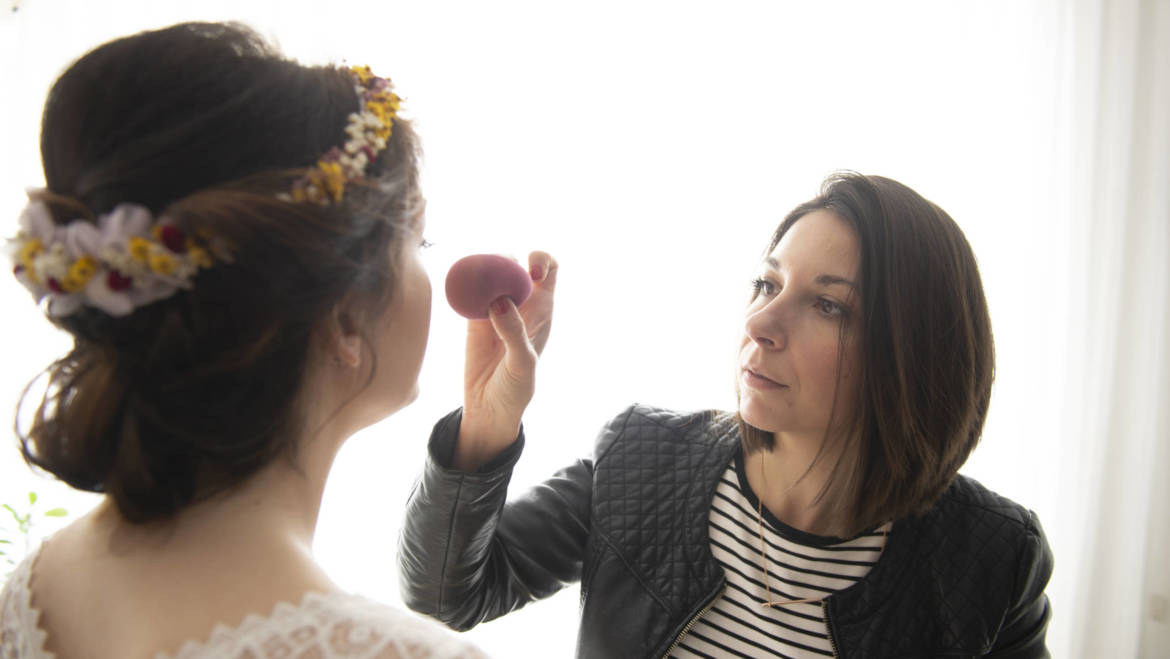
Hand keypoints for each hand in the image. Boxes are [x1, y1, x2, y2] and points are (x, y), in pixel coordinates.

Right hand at [455, 251, 556, 470]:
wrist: (488, 409)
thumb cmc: (515, 389)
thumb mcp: (522, 364)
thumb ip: (514, 333)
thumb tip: (500, 301)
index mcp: (542, 310)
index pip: (549, 270)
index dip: (541, 261)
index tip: (529, 272)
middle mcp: (520, 303)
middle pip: (514, 263)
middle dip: (505, 261)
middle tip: (493, 279)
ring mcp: (494, 308)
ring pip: (489, 273)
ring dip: (482, 270)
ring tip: (474, 288)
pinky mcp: (471, 317)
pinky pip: (468, 291)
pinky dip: (463, 285)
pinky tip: (460, 295)